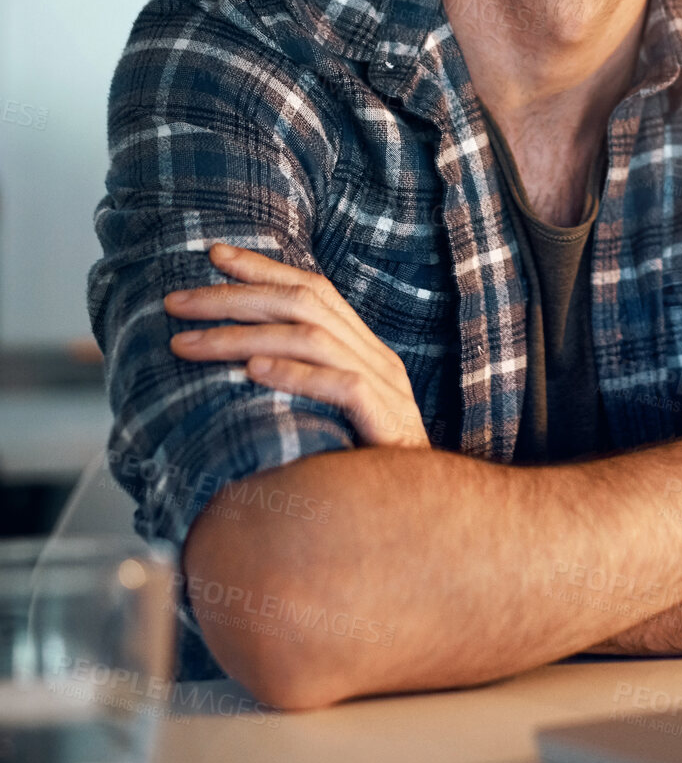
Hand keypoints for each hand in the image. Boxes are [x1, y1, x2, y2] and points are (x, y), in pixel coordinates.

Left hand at [165, 242, 430, 448]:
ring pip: (311, 338)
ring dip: (241, 337)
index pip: (314, 288)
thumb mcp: (334, 412)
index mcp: (364, 347)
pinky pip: (341, 386)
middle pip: (303, 303)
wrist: (426, 508)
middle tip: (175, 302)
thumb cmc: (366, 464)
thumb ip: (302, 381)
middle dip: (233, 297)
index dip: (264, 267)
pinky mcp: (386, 419)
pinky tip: (251, 374)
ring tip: (187, 345)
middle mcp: (375, 355)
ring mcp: (384, 384)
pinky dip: (294, 374)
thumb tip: (236, 365)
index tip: (213, 254)